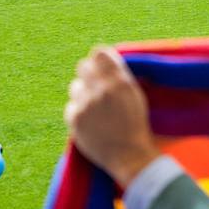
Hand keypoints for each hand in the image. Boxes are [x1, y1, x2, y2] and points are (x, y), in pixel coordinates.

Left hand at [65, 47, 159, 187]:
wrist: (130, 155)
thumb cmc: (138, 126)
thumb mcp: (137, 96)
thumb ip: (121, 78)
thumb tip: (109, 62)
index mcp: (121, 82)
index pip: (99, 53)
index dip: (100, 59)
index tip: (103, 65)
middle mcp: (102, 89)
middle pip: (83, 66)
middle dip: (89, 73)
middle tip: (97, 84)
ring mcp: (86, 104)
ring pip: (75, 86)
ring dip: (83, 92)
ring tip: (95, 105)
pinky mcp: (74, 118)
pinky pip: (71, 105)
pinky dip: (79, 111)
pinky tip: (90, 119)